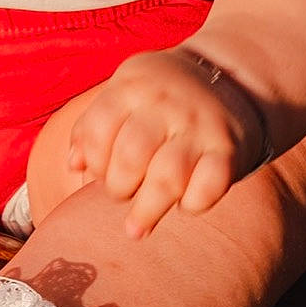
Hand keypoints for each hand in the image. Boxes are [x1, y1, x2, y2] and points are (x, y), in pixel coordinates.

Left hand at [66, 47, 266, 237]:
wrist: (232, 78)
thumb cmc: (162, 99)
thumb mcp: (125, 93)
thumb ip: (95, 124)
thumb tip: (74, 165)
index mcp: (133, 86)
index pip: (99, 128)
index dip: (94, 160)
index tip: (100, 173)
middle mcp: (166, 103)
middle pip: (131, 156)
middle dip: (118, 187)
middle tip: (122, 194)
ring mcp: (200, 126)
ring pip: (167, 177)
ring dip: (147, 210)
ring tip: (136, 228)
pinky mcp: (229, 149)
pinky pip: (209, 186)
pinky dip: (193, 204)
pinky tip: (184, 206)